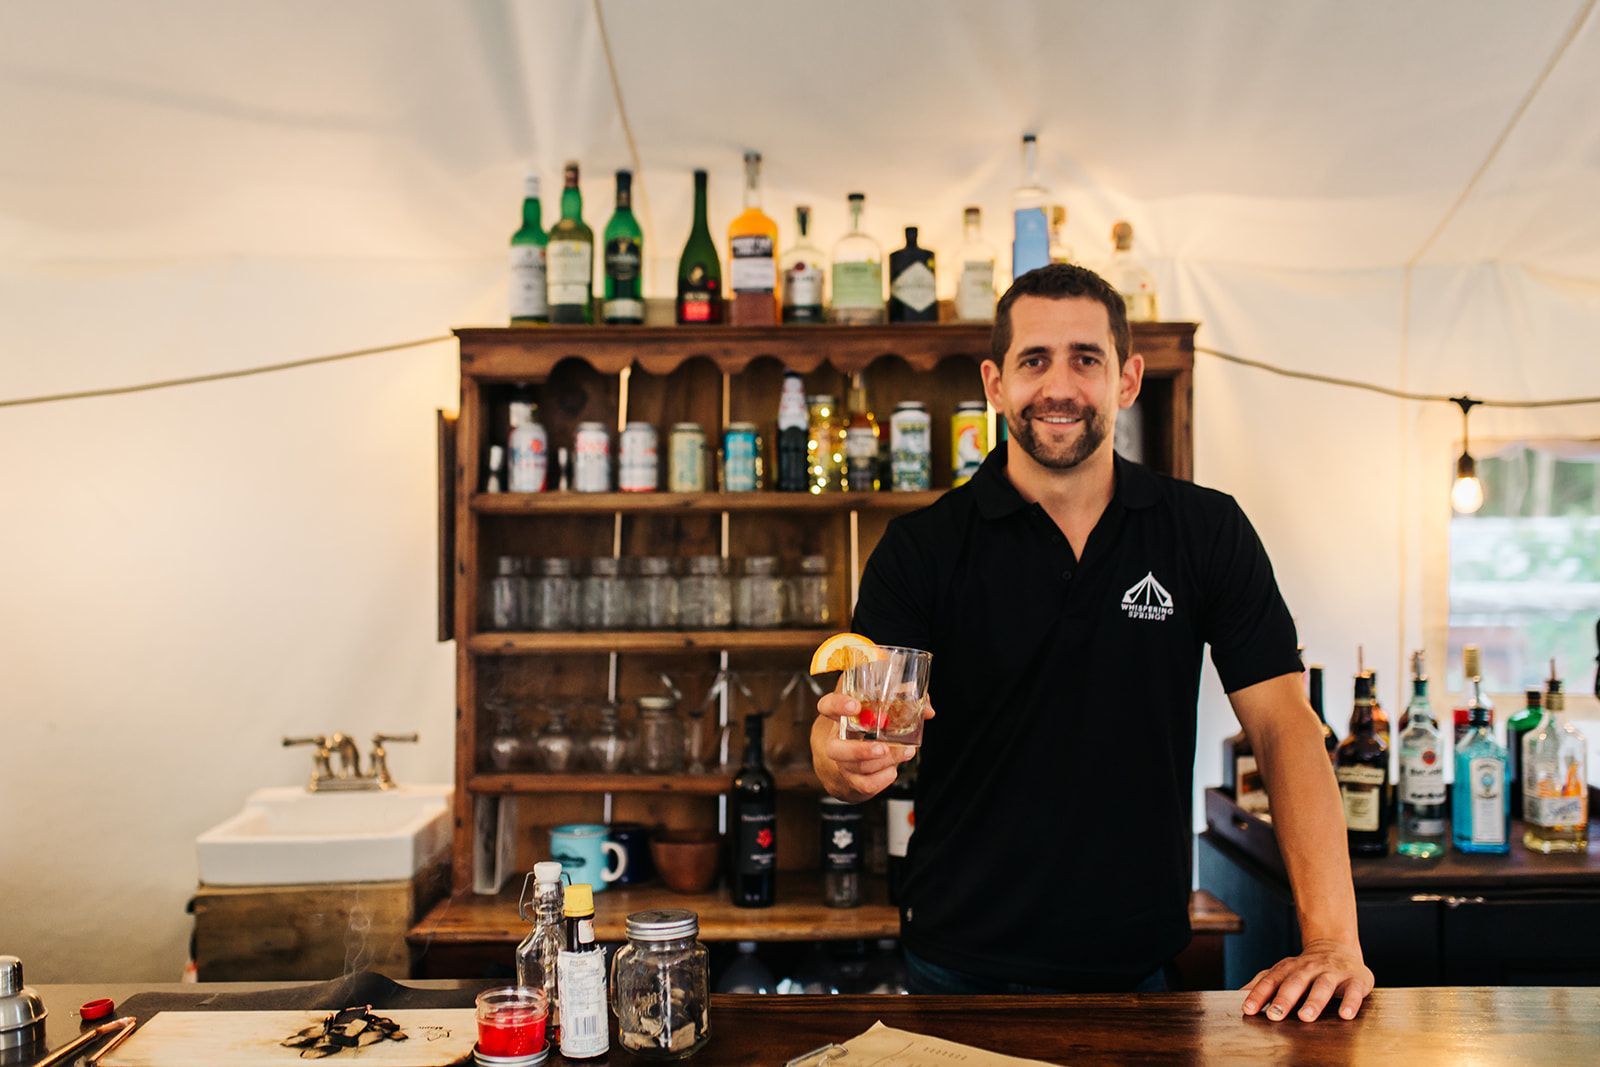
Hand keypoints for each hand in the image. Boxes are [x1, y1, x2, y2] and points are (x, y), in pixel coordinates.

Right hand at [810, 691, 931, 802]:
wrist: (848, 762)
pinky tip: (892, 769)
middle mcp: (836, 742)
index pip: (827, 706)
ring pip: (859, 768)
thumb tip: (928, 711)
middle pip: (836, 750)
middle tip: (883, 748)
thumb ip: (904, 701)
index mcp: (840, 717)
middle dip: (861, 751)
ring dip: (886, 762)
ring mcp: (842, 765)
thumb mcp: (878, 708)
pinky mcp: (852, 782)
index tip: (854, 706)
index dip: (838, 706)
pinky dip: (885, 778)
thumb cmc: (867, 729)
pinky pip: (868, 785)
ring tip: (905, 752)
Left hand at [1241, 939, 1372, 1021]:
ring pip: (1323, 986)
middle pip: (1295, 982)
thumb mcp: (1284, 972)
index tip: (1248, 1009)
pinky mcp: (1355, 979)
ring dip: (1314, 1001)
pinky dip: (1350, 1003)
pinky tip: (1345, 1015)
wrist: (1338, 947)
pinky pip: (1354, 992)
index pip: (1271, 980)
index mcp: (1290, 968)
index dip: (1259, 994)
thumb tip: (1239, 994)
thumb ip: (1263, 982)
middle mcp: (1310, 968)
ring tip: (1306, 1017)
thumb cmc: (1306, 968)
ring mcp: (1333, 973)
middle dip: (1284, 998)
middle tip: (1275, 1015)